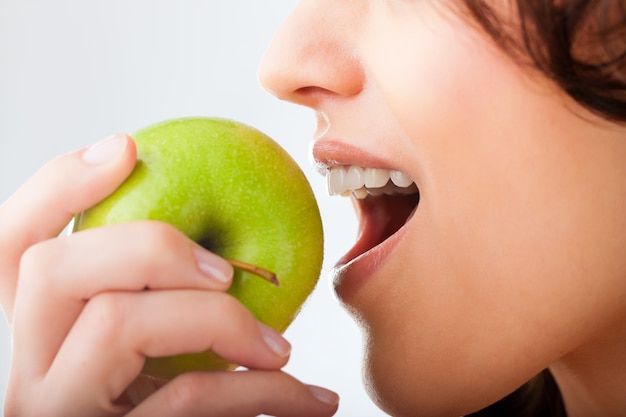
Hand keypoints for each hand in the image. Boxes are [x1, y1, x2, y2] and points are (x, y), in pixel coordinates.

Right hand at [0, 134, 338, 416]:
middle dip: (151, 247)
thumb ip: (161, 308)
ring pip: (117, 324)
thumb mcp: (156, 362)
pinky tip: (306, 400)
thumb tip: (227, 250)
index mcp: (38, 340)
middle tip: (230, 271)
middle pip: (51, 271)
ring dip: (219, 320)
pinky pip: (183, 397)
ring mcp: (57, 415)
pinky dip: (259, 392)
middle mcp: (27, 377)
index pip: (10, 248)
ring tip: (281, 347)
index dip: (55, 189)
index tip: (126, 147)